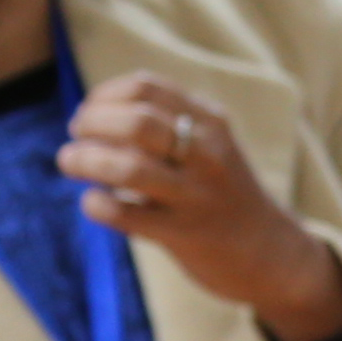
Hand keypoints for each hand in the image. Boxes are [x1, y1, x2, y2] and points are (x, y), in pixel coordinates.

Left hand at [67, 76, 341, 340]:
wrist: (272, 253)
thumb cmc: (223, 194)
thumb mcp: (208, 147)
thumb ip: (165, 126)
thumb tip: (95, 113)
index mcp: (211, 122)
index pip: (147, 87)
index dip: (105, 95)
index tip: (89, 110)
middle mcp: (207, 153)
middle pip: (137, 121)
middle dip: (92, 123)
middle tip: (75, 135)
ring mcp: (197, 195)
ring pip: (129, 167)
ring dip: (86, 160)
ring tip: (69, 162)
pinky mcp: (185, 234)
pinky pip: (127, 216)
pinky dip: (98, 204)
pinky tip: (93, 202)